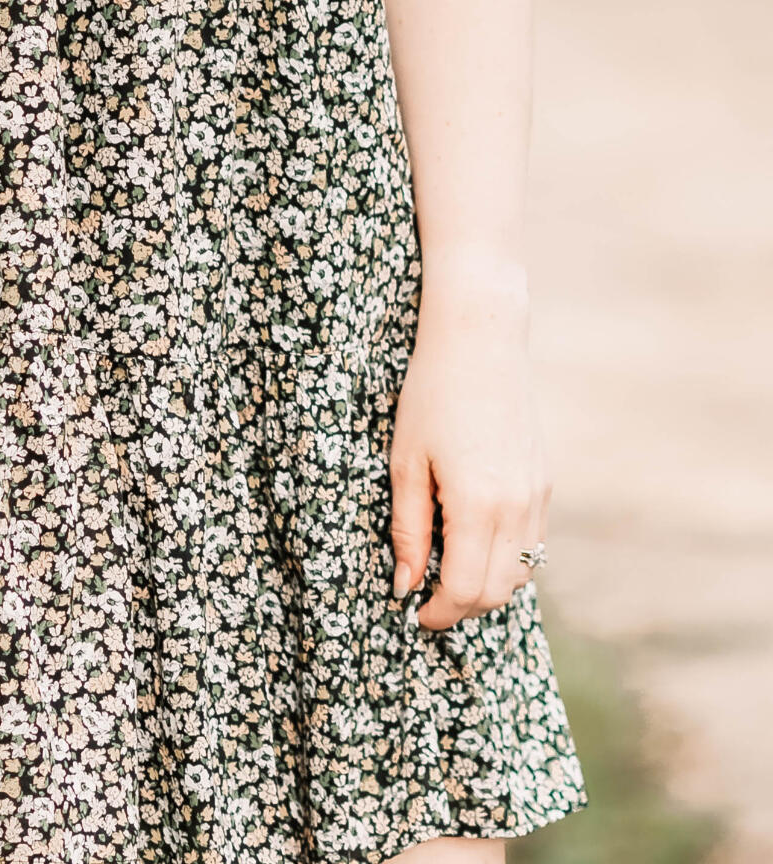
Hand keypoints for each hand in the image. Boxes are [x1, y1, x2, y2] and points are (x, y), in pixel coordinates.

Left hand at [389, 289, 551, 630]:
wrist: (480, 340)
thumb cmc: (431, 394)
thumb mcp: (405, 461)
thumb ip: (408, 529)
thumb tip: (406, 584)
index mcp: (477, 505)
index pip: (464, 589)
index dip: (438, 612)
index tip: (414, 611)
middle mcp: (517, 508)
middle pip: (495, 590)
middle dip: (461, 606)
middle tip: (426, 596)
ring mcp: (537, 496)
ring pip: (520, 572)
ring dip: (486, 584)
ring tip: (448, 567)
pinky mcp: (545, 482)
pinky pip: (532, 542)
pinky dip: (506, 557)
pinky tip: (475, 539)